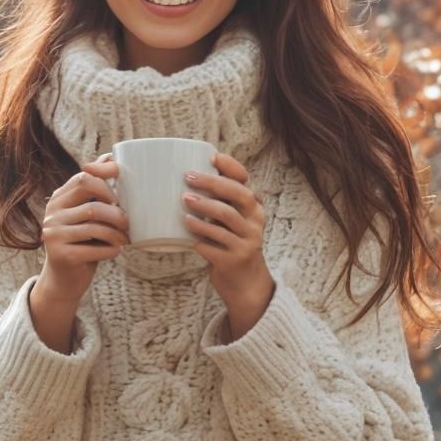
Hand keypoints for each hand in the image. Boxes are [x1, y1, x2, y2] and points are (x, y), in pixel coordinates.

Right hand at [38, 153, 128, 305]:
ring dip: (117, 233)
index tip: (122, 195)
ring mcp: (54, 234)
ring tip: (125, 239)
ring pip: (96, 225)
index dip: (108, 182)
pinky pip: (96, 248)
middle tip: (126, 221)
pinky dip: (112, 250)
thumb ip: (94, 188)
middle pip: (91, 199)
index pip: (84, 177)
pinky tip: (115, 251)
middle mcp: (52, 213)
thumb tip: (110, 156)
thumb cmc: (81, 242)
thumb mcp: (84, 213)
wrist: (63, 280)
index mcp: (59, 198)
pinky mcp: (61, 255)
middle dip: (115, 210)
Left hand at [182, 151, 272, 312]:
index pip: (245, 181)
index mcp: (253, 208)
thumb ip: (219, 204)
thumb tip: (185, 182)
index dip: (230, 167)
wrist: (244, 284)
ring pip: (226, 217)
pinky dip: (199, 236)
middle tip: (188, 177)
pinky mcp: (235, 259)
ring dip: (203, 207)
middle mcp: (255, 221)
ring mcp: (247, 241)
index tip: (212, 157)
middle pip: (238, 195)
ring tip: (185, 202)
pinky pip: (215, 244)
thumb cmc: (230, 244)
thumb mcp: (231, 222)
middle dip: (213, 183)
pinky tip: (187, 232)